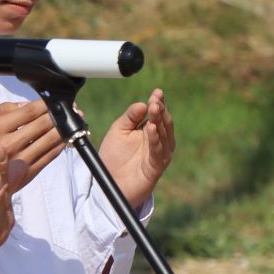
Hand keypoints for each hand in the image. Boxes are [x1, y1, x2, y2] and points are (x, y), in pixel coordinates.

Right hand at [0, 99, 63, 191]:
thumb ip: (1, 109)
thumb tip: (26, 105)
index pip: (28, 112)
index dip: (45, 104)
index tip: (54, 101)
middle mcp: (9, 145)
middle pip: (43, 124)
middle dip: (59, 114)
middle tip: (70, 109)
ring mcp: (20, 160)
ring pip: (50, 140)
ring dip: (65, 129)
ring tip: (73, 121)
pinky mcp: (28, 172)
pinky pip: (50, 156)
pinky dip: (61, 145)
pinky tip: (65, 138)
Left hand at [97, 89, 174, 204]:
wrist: (110, 182)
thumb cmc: (115, 156)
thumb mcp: (119, 131)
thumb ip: (129, 117)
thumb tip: (142, 104)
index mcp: (151, 131)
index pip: (157, 114)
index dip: (158, 103)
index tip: (157, 92)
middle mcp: (159, 141)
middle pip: (163, 123)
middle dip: (160, 110)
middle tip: (156, 98)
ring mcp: (159, 153)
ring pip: (164, 135)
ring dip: (159, 121)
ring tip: (154, 108)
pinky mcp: (156, 165)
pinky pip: (157, 151)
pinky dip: (155, 139)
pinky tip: (151, 128)